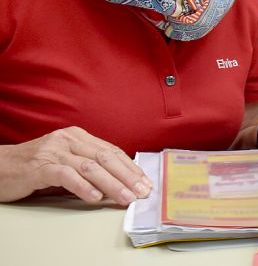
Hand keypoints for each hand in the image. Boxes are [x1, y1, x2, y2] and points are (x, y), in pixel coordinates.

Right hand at [0, 127, 151, 204]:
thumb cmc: (34, 166)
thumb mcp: (65, 161)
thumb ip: (88, 166)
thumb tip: (119, 182)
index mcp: (78, 136)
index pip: (111, 151)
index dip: (130, 167)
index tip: (145, 182)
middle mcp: (68, 140)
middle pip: (105, 158)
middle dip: (127, 176)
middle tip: (142, 192)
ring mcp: (54, 151)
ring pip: (90, 167)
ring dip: (111, 184)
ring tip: (125, 198)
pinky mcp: (39, 166)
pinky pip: (66, 175)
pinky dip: (83, 187)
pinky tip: (95, 197)